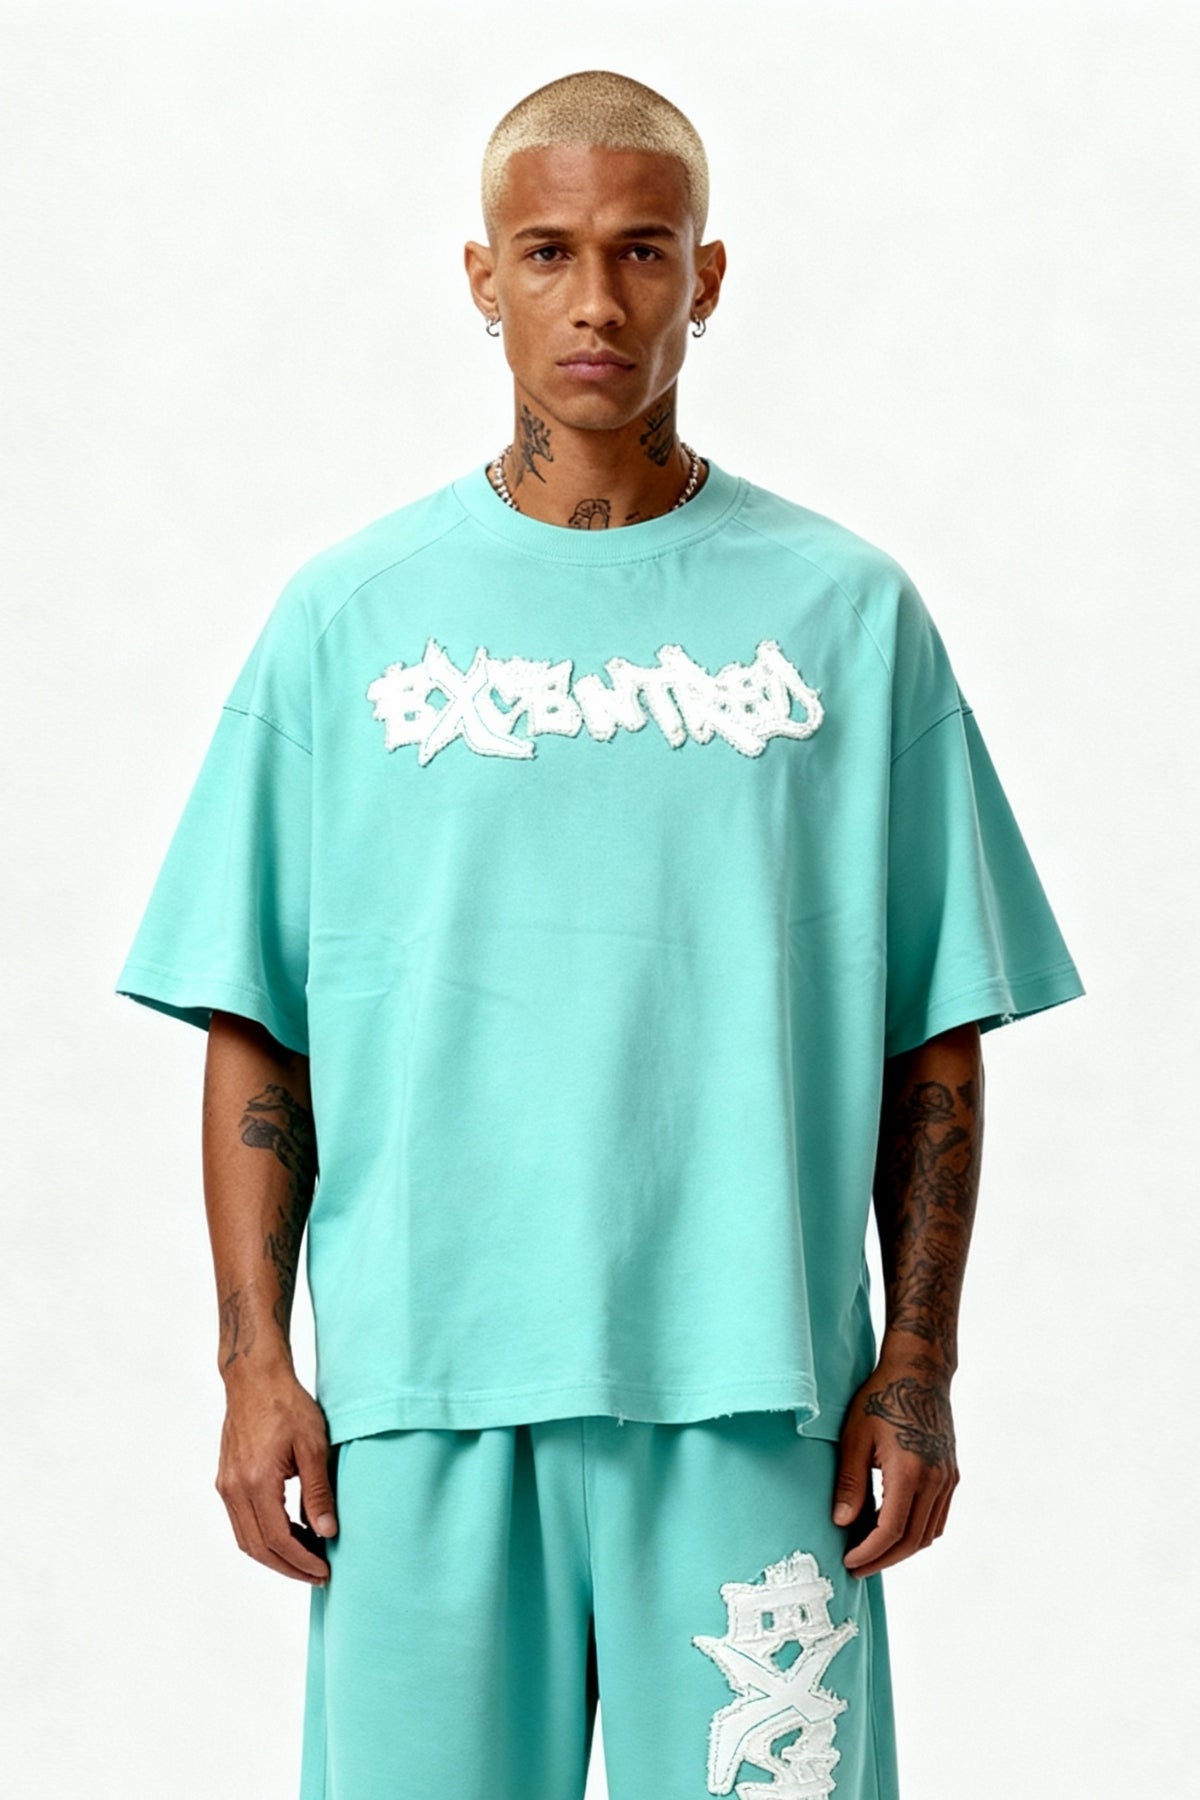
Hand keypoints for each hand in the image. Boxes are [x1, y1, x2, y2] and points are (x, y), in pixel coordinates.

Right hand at [215, 1370, 338, 1583]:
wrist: (254, 1379)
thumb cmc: (286, 1405)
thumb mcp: (313, 1445)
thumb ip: (319, 1491)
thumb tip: (327, 1532)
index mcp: (256, 1482)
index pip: (278, 1539)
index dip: (302, 1561)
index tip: (324, 1572)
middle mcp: (235, 1489)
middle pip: (259, 1548)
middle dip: (289, 1567)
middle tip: (317, 1575)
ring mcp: (226, 1486)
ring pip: (247, 1540)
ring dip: (275, 1555)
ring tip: (307, 1557)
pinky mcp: (226, 1481)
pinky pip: (242, 1522)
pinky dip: (263, 1537)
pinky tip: (289, 1533)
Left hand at [831, 1350, 958, 1576]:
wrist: (920, 1372)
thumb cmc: (882, 1398)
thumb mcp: (855, 1437)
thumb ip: (850, 1482)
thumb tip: (841, 1523)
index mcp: (910, 1472)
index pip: (891, 1530)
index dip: (869, 1552)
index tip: (849, 1561)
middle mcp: (935, 1480)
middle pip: (913, 1540)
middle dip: (883, 1559)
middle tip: (858, 1567)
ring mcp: (948, 1479)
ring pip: (929, 1533)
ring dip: (902, 1549)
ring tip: (872, 1551)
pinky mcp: (951, 1475)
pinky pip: (938, 1518)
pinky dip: (918, 1532)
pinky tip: (895, 1530)